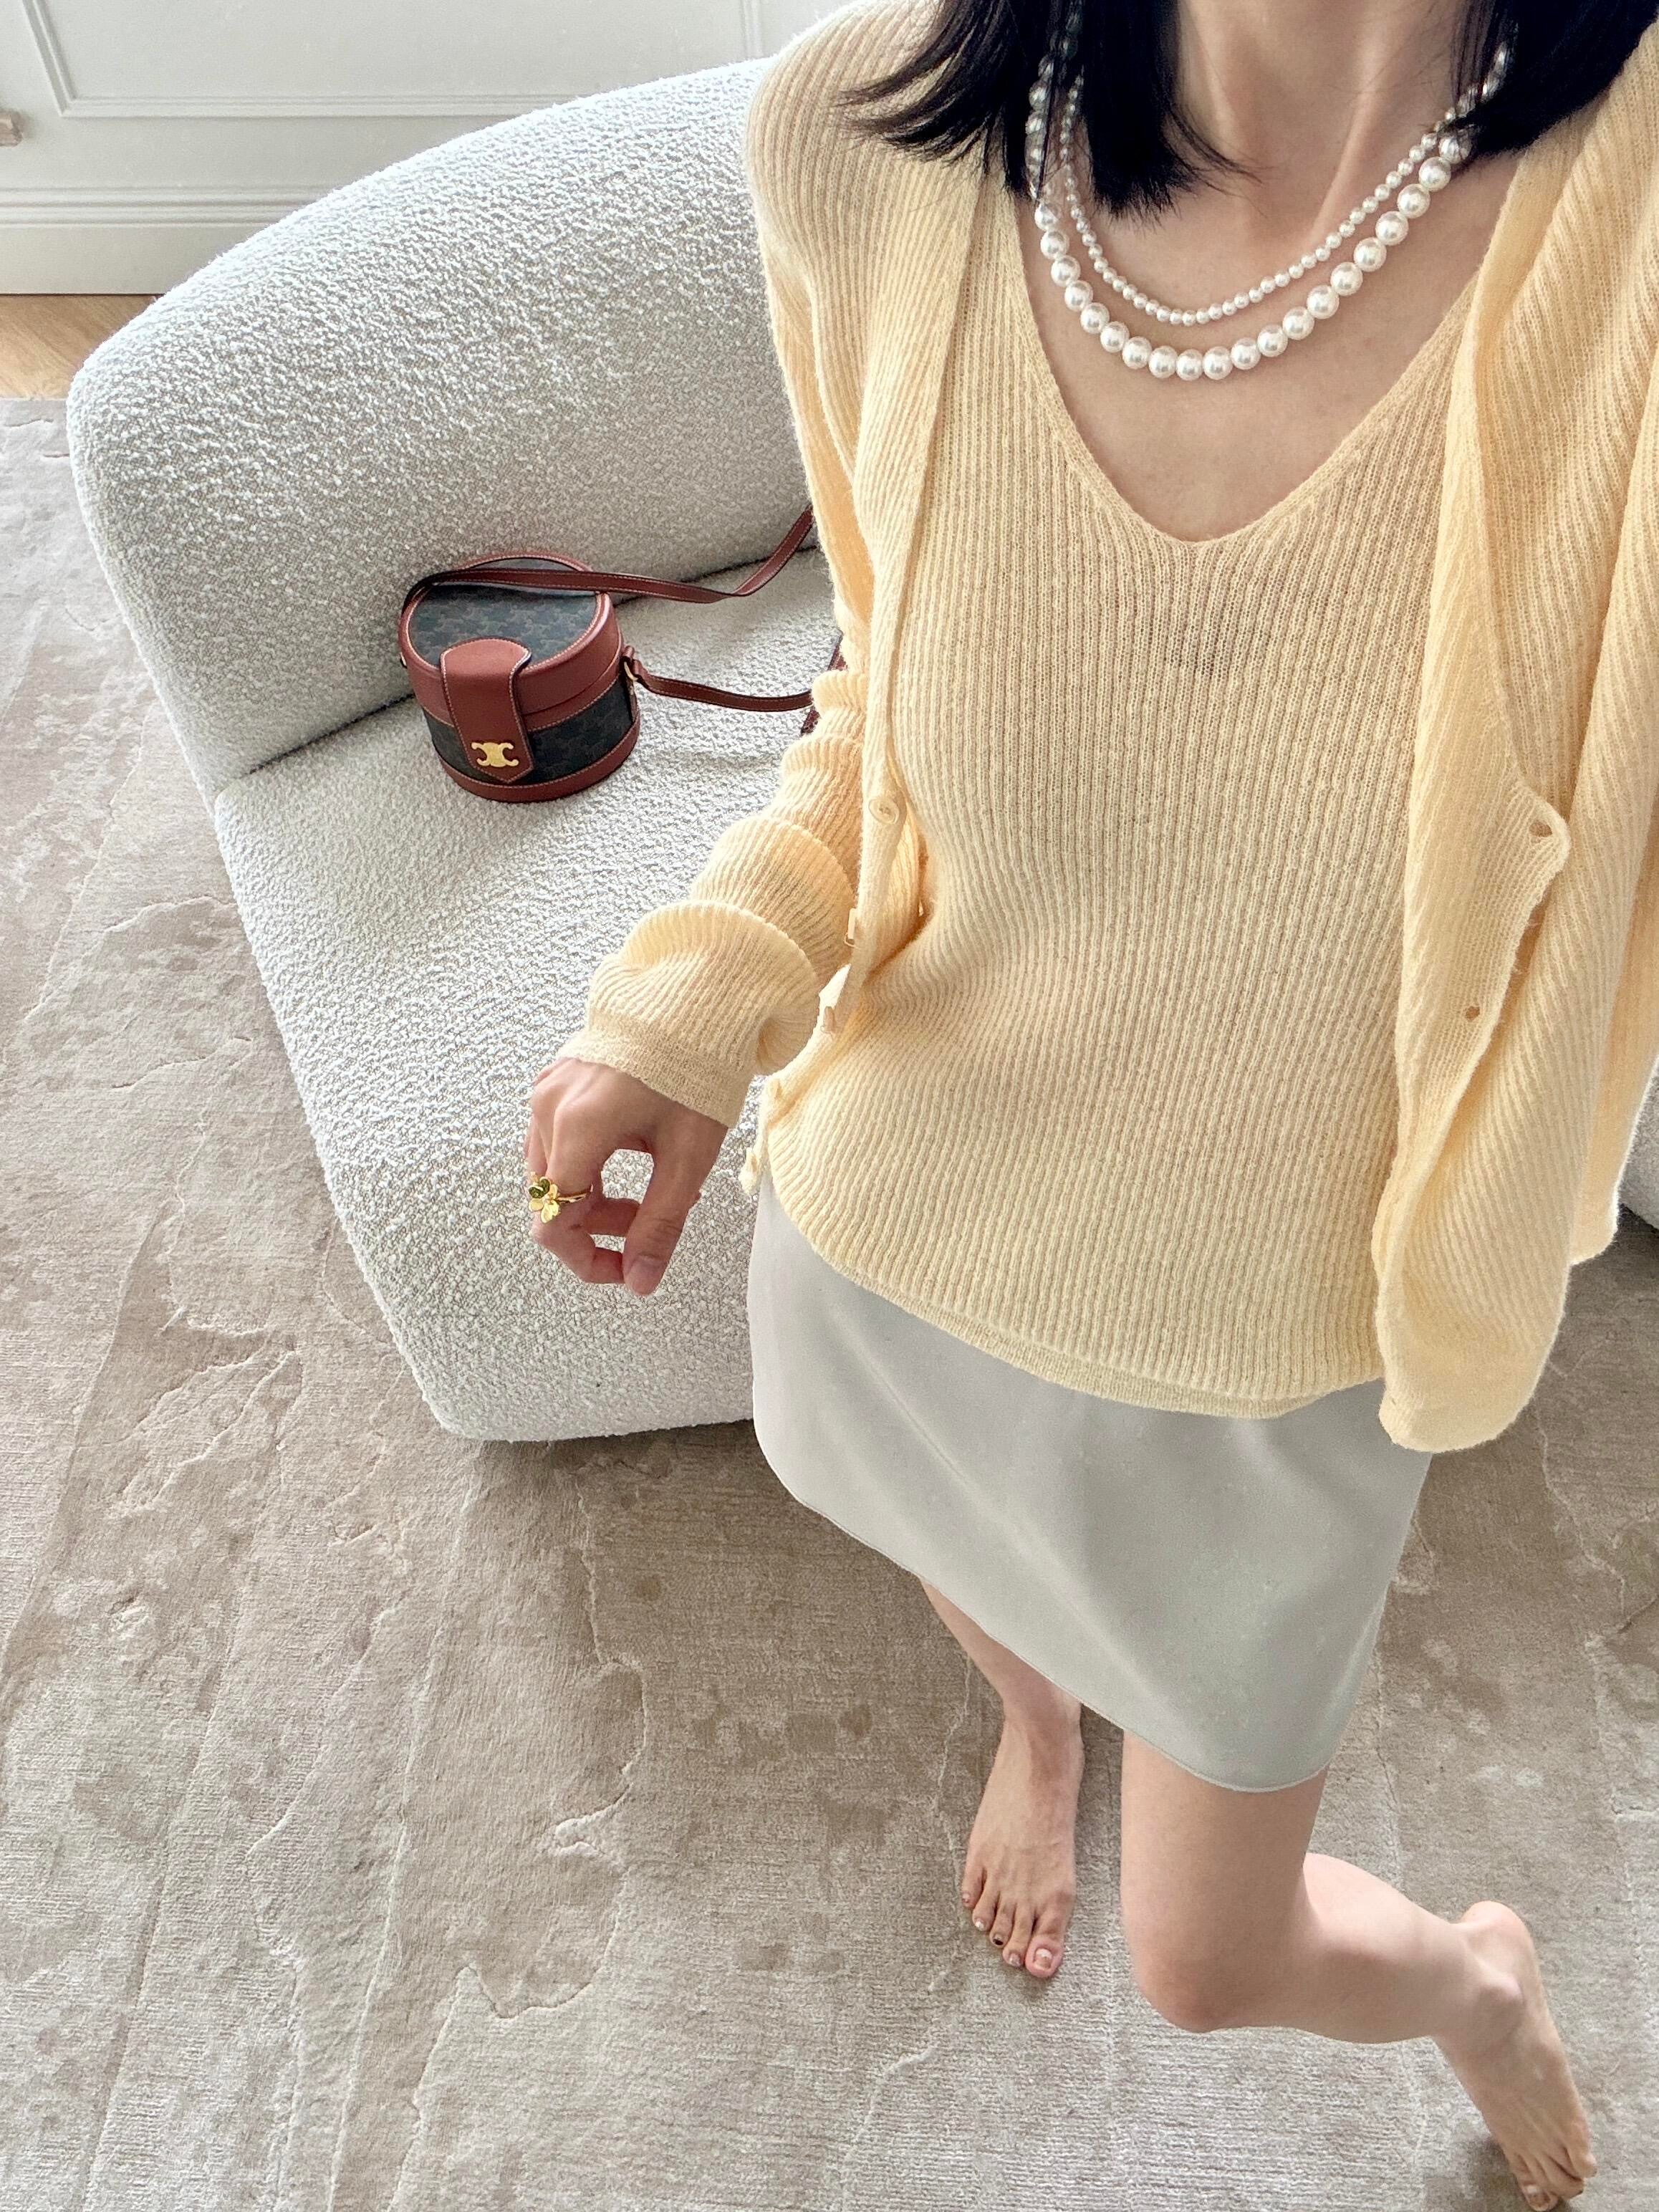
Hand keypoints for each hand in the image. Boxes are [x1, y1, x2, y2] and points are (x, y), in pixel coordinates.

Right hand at [523, 1056, 727, 1295]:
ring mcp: (548, 1091)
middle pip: (552, 1199)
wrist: (694, 999)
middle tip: (653, 1222)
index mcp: (578, 1129)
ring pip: (554, 1172)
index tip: (625, 1269)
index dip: (586, 1259)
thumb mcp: (688, 1157)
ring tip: (656, 1188)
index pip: (555, 1221)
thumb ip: (660, 1225)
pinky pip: (558, 1139)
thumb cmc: (697, 1070)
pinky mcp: (557, 1080)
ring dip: (597, 1195)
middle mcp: (550, 1109)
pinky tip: (636, 1153)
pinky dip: (591, 1163)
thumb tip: (640, 1280)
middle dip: (600, 1225)